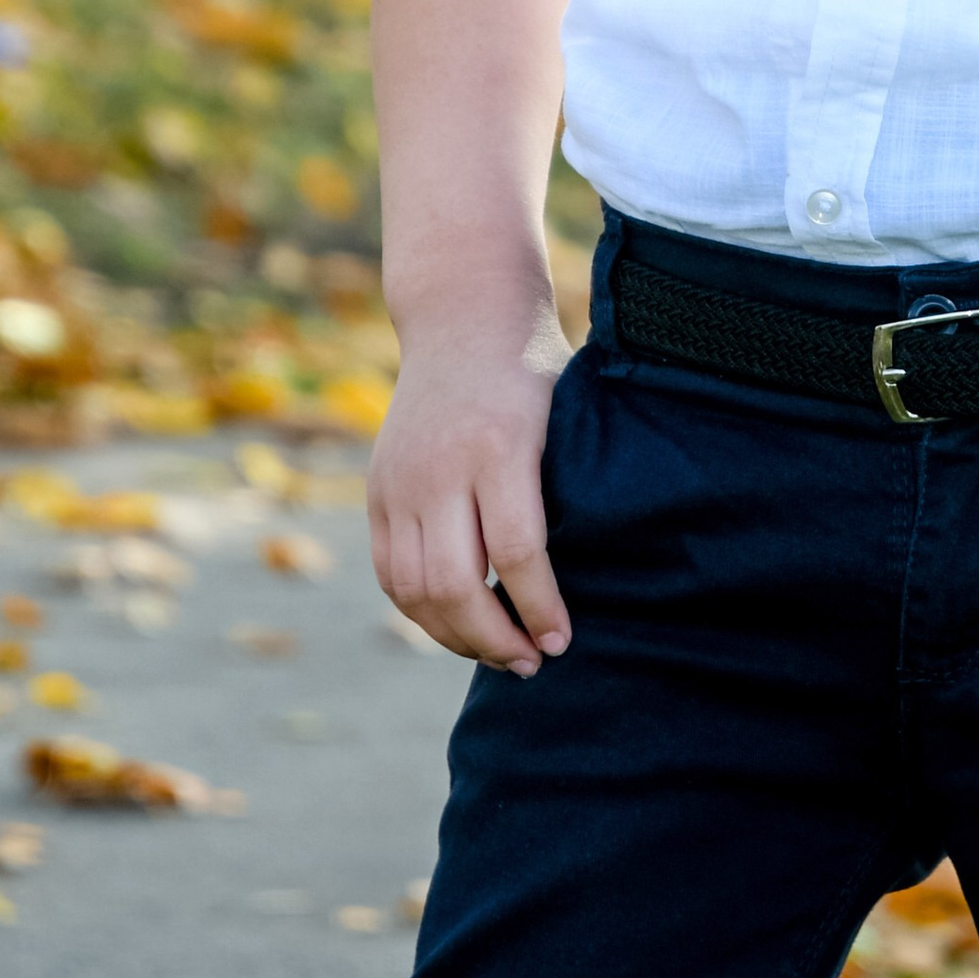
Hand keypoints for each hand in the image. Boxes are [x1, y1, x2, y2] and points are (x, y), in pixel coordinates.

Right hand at [368, 310, 568, 672]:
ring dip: (455, 635)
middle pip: (456, 582)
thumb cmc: (533, 371)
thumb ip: (567, 489)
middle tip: (531, 663)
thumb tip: (600, 574)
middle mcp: (441, 466)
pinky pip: (391, 572)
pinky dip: (420, 611)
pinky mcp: (378, 490)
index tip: (562, 642)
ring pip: (414, 589)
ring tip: (498, 654)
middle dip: (495, 638)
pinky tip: (457, 626)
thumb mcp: (565, 416)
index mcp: (500, 445)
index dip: (540, 607)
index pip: (517, 551)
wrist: (462, 314)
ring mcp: (401, 480)